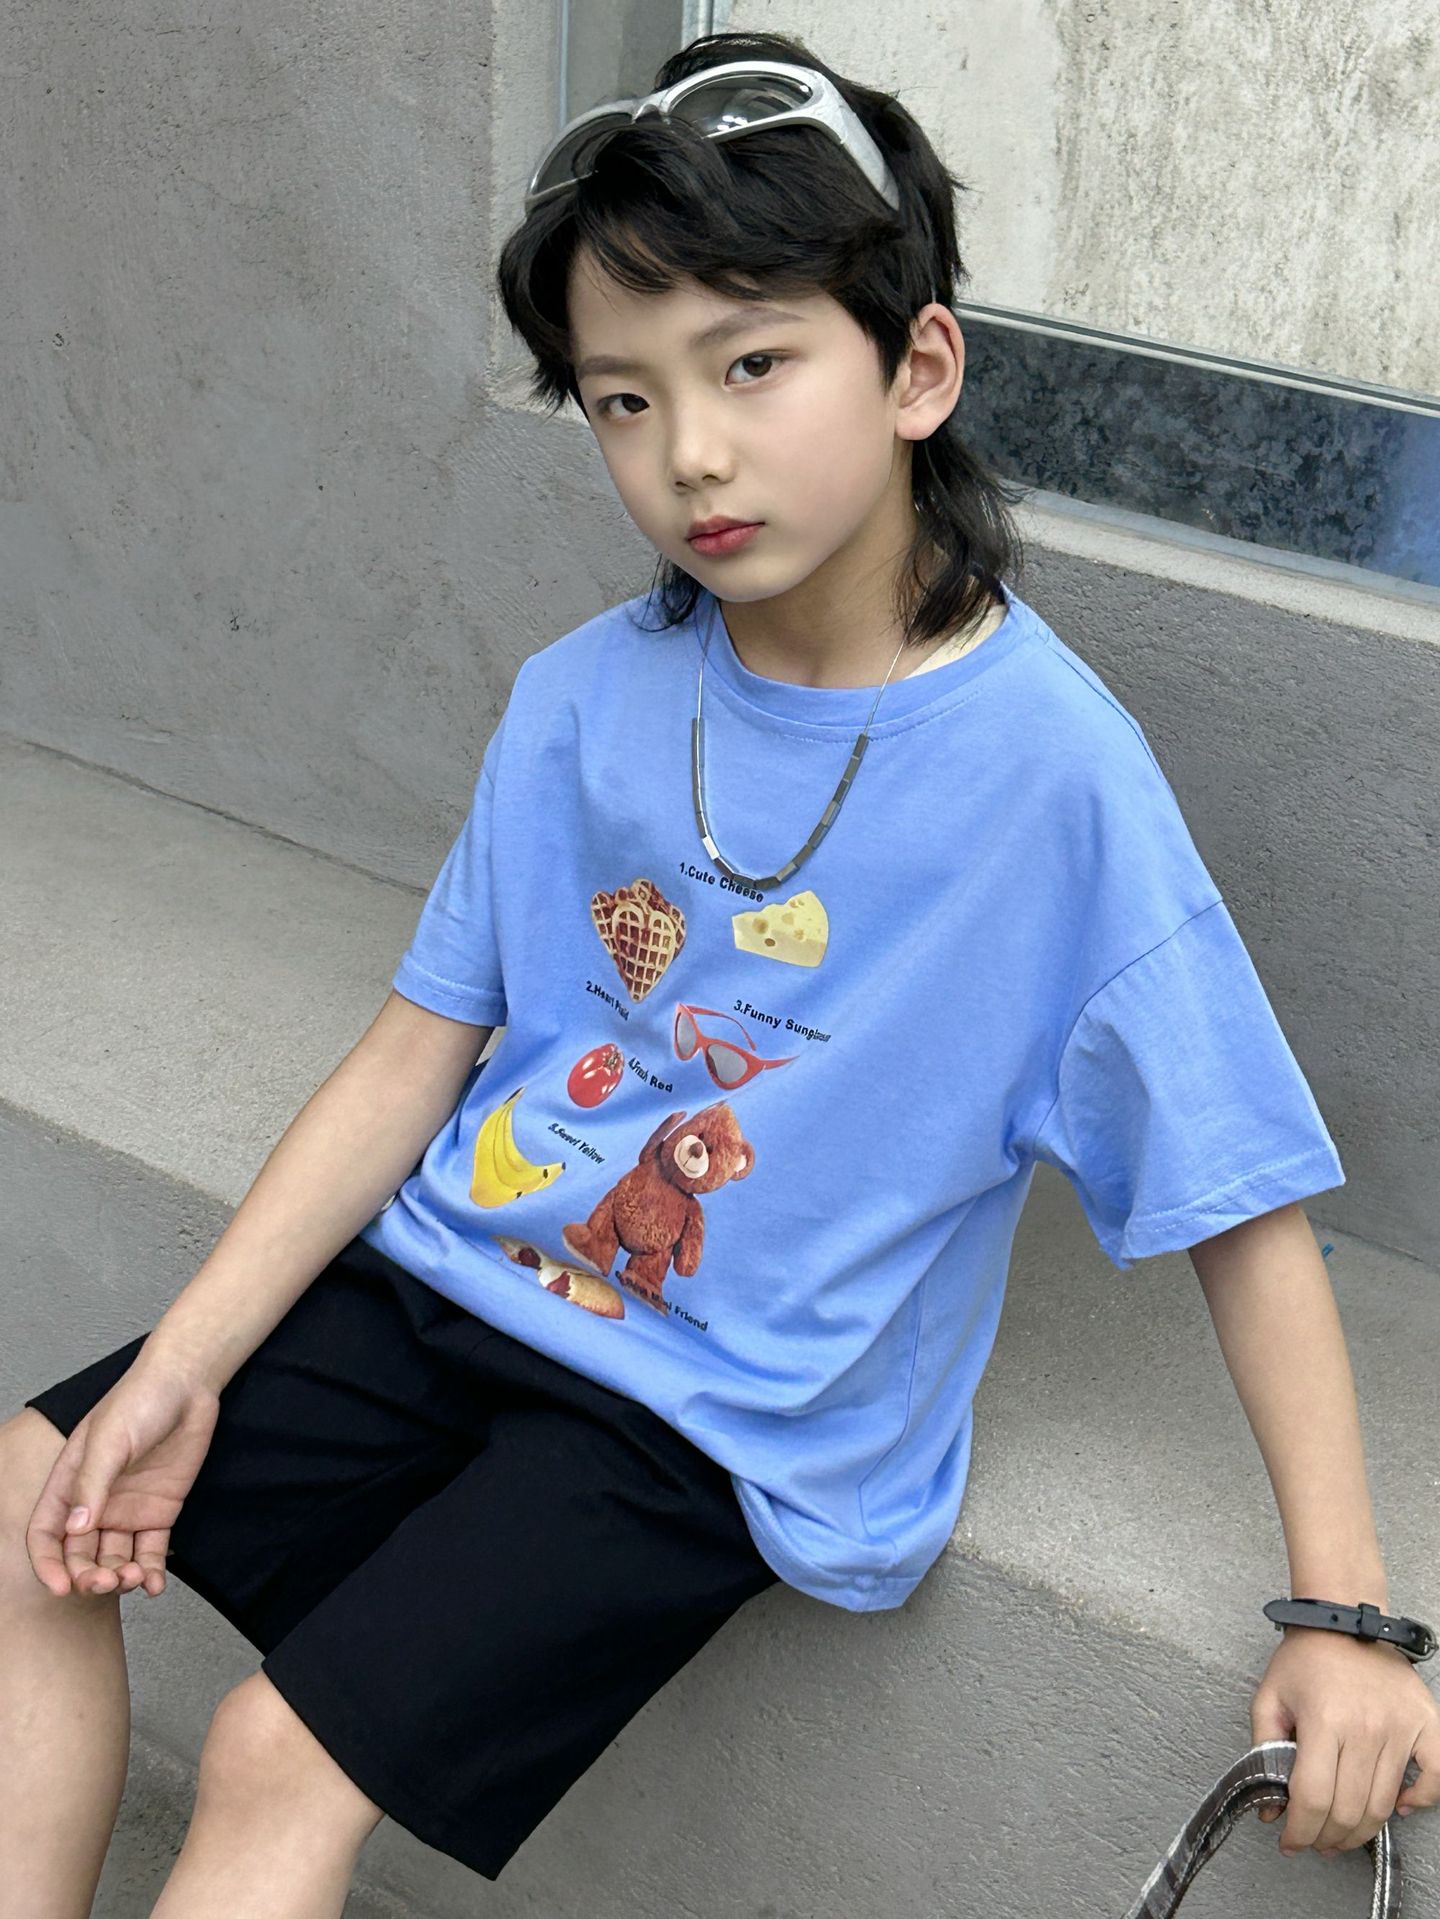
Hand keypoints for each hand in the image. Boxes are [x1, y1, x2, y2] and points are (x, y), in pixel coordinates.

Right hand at [26, 1347, 221, 1599]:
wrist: (189, 1384)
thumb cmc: (140, 1400)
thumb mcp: (109, 1439)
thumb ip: (92, 1484)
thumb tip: (75, 1529)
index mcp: (70, 1484)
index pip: (47, 1534)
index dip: (49, 1564)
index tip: (62, 1587)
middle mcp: (95, 1503)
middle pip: (81, 1554)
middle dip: (88, 1576)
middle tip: (106, 1583)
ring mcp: (127, 1510)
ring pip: (115, 1558)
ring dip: (120, 1577)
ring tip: (135, 1579)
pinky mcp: (159, 1512)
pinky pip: (151, 1550)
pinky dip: (152, 1571)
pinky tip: (155, 1585)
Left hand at [1250, 1625, 1439, 1857]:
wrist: (1343, 1619)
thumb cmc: (1305, 1658)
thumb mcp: (1269, 1697)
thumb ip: (1264, 1751)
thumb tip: (1270, 1808)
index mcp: (1324, 1720)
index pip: (1314, 1797)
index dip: (1300, 1830)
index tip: (1290, 1841)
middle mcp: (1366, 1727)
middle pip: (1349, 1809)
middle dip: (1327, 1837)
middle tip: (1314, 1841)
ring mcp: (1402, 1727)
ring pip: (1385, 1803)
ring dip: (1361, 1831)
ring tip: (1341, 1834)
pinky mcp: (1427, 1724)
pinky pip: (1436, 1777)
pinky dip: (1421, 1801)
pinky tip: (1398, 1807)